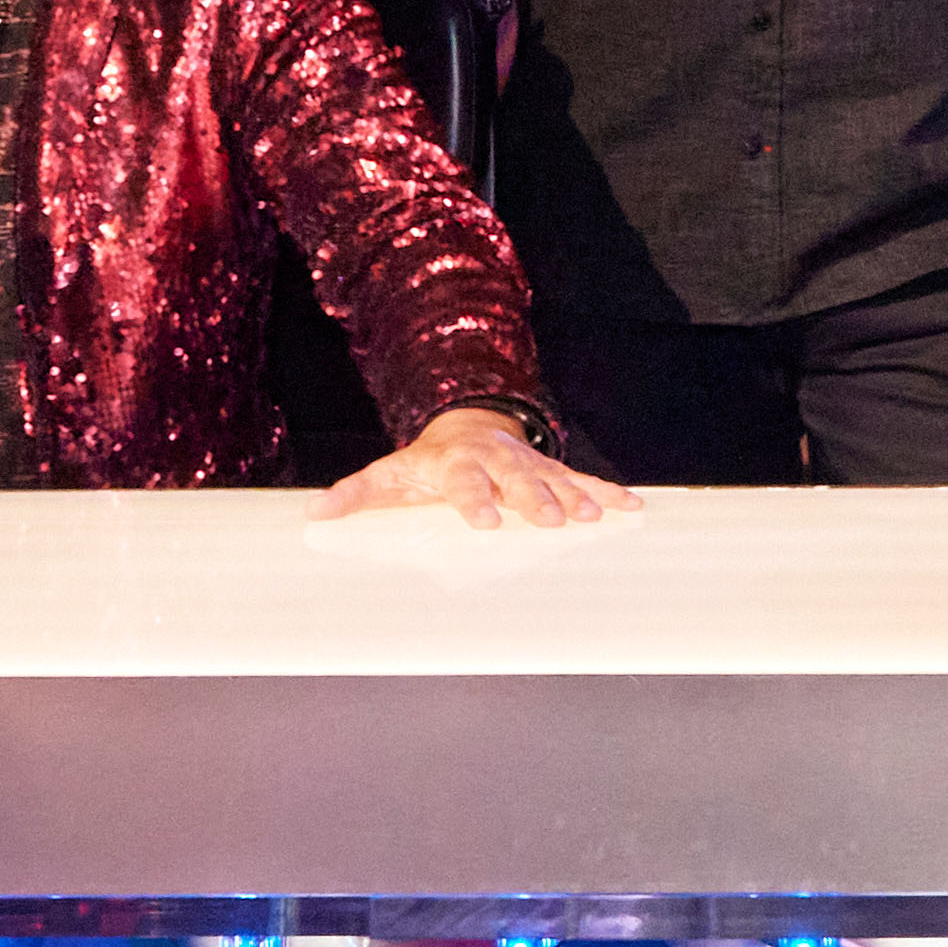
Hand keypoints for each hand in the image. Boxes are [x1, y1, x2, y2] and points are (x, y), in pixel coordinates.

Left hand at [315, 405, 628, 527]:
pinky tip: (632, 507)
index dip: (474, 500)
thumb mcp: (387, 474)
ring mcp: (529, 464)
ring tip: (593, 517)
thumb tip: (314, 514)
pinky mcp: (553, 469)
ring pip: (555, 478)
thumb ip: (355, 495)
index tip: (485, 521)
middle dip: (534, 498)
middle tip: (550, 519)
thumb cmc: (424, 463)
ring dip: (575, 497)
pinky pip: (584, 479)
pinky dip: (609, 492)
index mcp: (456, 464)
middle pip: (517, 479)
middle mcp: (497, 460)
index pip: (464, 482)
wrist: (465, 425)